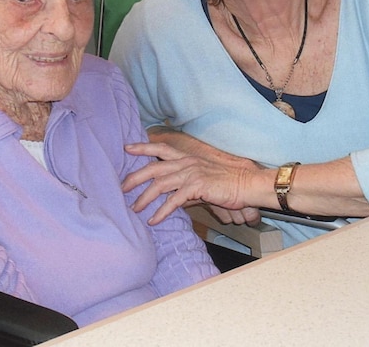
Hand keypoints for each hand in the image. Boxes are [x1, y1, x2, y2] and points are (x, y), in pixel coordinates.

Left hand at [122, 138, 265, 225]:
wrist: (248, 185)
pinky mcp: (197, 187)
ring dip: (144, 198)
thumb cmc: (227, 184)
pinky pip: (174, 200)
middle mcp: (187, 162)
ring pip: (160, 184)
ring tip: (134, 209)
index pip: (162, 148)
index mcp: (188, 158)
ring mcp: (191, 173)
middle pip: (154, 167)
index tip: (127, 148)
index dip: (143, 147)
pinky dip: (161, 211)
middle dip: (135, 177)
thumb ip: (186, 185)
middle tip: (121, 188)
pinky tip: (154, 220)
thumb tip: (172, 197)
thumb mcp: (203, 180)